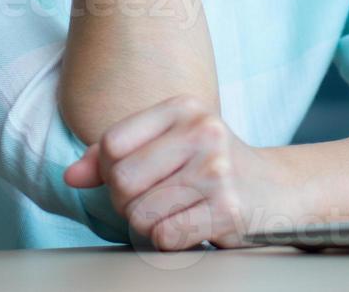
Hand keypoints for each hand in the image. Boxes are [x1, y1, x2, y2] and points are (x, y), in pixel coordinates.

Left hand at [64, 95, 297, 250]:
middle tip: (159, 199)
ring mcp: (218, 170)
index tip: (139, 176)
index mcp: (185, 108)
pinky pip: (164, 237)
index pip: (112, 145)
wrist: (278, 190)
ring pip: (140, 214)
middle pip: (122, 182)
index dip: (112, 172)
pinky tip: (192, 225)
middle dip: (130, 203)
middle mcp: (204, 132)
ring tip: (177, 211)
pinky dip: (169, 240)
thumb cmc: (213, 167)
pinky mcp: (227, 208)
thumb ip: (114, 154)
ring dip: (150, 225)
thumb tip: (71, 175)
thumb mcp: (168, 144)